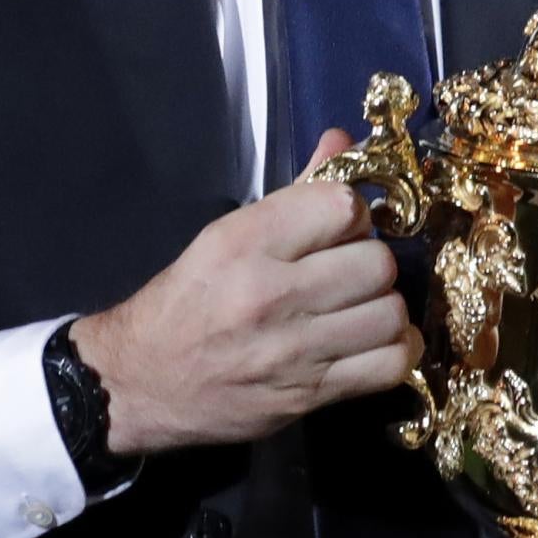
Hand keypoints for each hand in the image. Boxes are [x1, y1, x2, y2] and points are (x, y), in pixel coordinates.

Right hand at [71, 128, 423, 455]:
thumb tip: (342, 142)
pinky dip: (396, 351)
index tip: (338, 229)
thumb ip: (294, 193)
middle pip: (376, 262)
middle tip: (349, 273)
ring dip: (384, 307)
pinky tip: (374, 342)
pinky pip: (390, 366)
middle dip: (370, 263)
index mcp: (245, 243)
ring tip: (361, 308)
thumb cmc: (185, 302)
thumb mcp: (225, 236)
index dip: (351, 215)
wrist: (140, 381)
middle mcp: (270, 294)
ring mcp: (292, 351)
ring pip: (390, 313)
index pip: (342, 207)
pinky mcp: (308, 396)